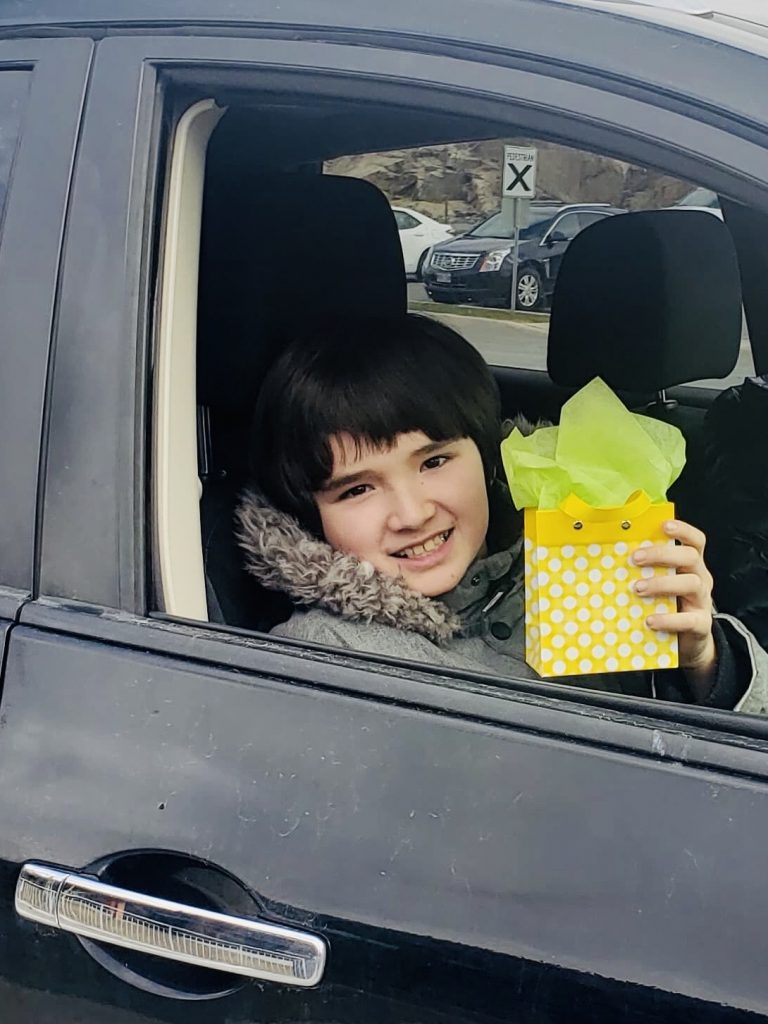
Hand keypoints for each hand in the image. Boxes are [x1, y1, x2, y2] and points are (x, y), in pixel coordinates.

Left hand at [631, 520, 715, 696]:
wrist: (687, 643)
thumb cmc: (666, 606)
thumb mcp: (659, 585)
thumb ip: (644, 571)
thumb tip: (604, 558)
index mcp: (690, 565)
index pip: (695, 541)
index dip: (683, 530)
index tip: (664, 525)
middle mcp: (700, 578)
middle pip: (690, 556)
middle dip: (662, 554)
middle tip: (636, 558)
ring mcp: (702, 602)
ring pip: (691, 584)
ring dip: (662, 584)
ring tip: (637, 589)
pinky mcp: (701, 625)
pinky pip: (689, 620)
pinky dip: (668, 620)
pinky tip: (649, 620)